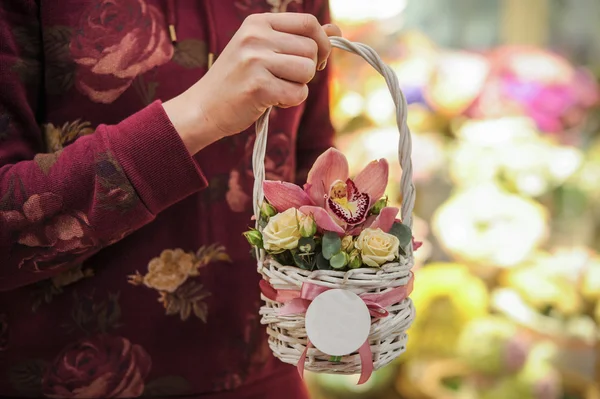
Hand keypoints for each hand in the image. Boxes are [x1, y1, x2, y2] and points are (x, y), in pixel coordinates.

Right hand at [163, 13, 341, 154]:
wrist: (203, 108)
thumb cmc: (237, 80)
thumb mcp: (262, 49)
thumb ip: (297, 38)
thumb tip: (335, 28)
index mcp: (258, 22)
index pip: (308, 22)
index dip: (322, 42)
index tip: (316, 59)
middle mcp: (256, 36)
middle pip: (311, 49)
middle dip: (309, 69)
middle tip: (287, 79)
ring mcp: (255, 61)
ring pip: (308, 71)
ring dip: (299, 86)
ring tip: (276, 89)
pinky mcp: (258, 87)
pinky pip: (298, 94)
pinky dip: (290, 101)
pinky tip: (270, 100)